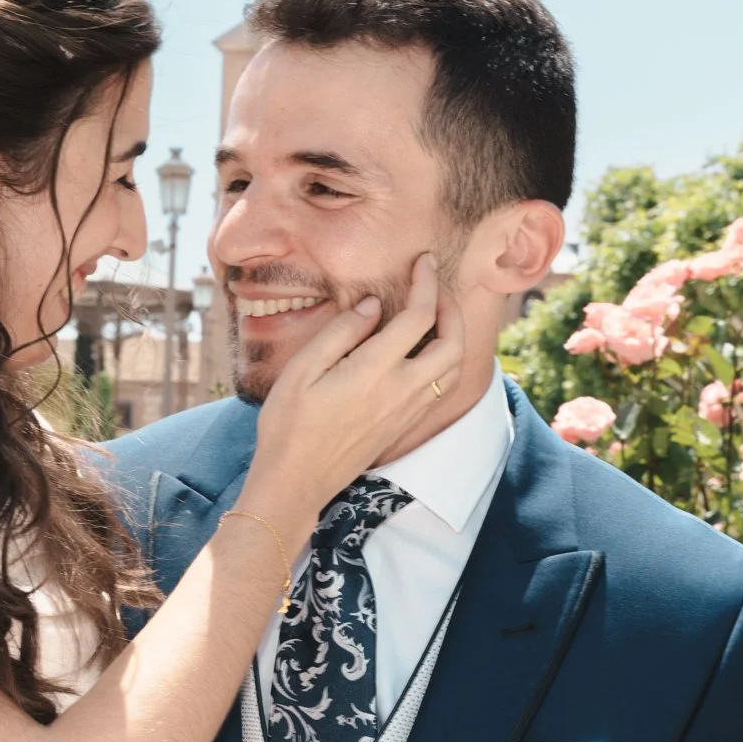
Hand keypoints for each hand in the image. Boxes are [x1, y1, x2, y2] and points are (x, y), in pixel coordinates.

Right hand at [243, 251, 464, 522]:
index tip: (423, 260)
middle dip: (452, 307)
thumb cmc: (289, 424)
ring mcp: (408, 411)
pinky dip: (444, 359)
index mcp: (376, 371)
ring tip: (434, 313)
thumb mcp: (301, 370)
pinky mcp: (405, 424)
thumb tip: (373, 305)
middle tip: (435, 285)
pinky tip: (422, 349)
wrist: (296, 481)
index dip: (427, 282)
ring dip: (453, 334)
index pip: (420, 316)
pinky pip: (441, 385)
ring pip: (453, 366)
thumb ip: (341, 332)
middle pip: (453, 342)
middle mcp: (403, 391)